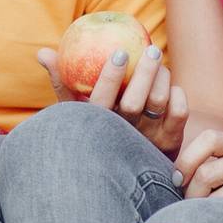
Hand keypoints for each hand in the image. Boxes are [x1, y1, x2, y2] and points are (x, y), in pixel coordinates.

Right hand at [37, 43, 189, 155]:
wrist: (129, 173)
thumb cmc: (97, 130)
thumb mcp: (75, 112)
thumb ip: (61, 82)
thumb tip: (43, 53)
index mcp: (97, 126)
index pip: (101, 101)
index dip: (111, 77)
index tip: (119, 53)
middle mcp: (122, 136)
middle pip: (135, 101)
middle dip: (145, 71)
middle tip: (150, 49)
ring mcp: (148, 140)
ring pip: (159, 102)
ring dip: (162, 77)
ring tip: (158, 63)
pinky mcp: (170, 143)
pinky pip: (179, 111)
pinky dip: (177, 93)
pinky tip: (169, 86)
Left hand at [176, 130, 222, 211]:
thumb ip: (210, 170)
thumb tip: (171, 181)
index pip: (208, 138)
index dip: (187, 158)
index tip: (177, 179)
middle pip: (206, 174)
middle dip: (191, 196)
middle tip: (192, 210)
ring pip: (219, 200)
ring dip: (208, 215)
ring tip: (212, 221)